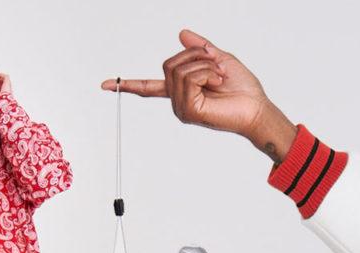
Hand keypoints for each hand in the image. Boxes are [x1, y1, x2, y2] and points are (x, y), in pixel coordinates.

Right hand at [101, 30, 296, 162]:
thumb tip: (182, 33)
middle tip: (216, 66)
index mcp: (180, 91)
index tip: (104, 84)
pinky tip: (217, 82)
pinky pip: (188, 79)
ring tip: (219, 76)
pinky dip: (206, 73)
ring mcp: (180, 108)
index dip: (127, 84)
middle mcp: (176, 101)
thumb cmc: (242, 88)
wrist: (256, 107)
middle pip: (169, 65)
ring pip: (178, 70)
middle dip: (195, 56)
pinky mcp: (188, 111)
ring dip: (204, 65)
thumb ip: (199, 48)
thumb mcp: (219, 59)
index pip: (148, 87)